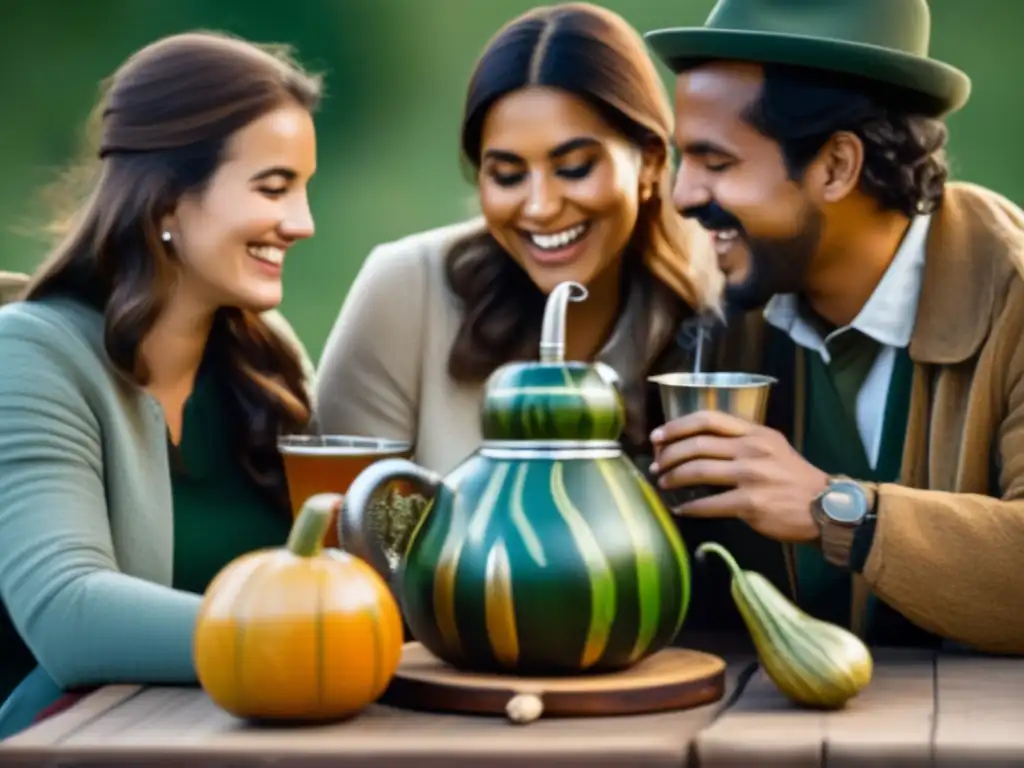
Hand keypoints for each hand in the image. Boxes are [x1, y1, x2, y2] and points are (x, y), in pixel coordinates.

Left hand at [649, 410, 828, 542]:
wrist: (826, 509)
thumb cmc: (795, 480)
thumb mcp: (773, 447)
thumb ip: (741, 442)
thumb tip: (699, 445)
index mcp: (755, 433)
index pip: (708, 419)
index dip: (677, 425)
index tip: (657, 436)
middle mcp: (752, 449)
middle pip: (697, 445)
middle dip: (669, 455)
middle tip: (656, 465)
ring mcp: (751, 476)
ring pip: (698, 471)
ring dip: (674, 478)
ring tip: (663, 483)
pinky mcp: (750, 504)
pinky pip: (709, 504)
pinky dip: (690, 507)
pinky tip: (681, 509)